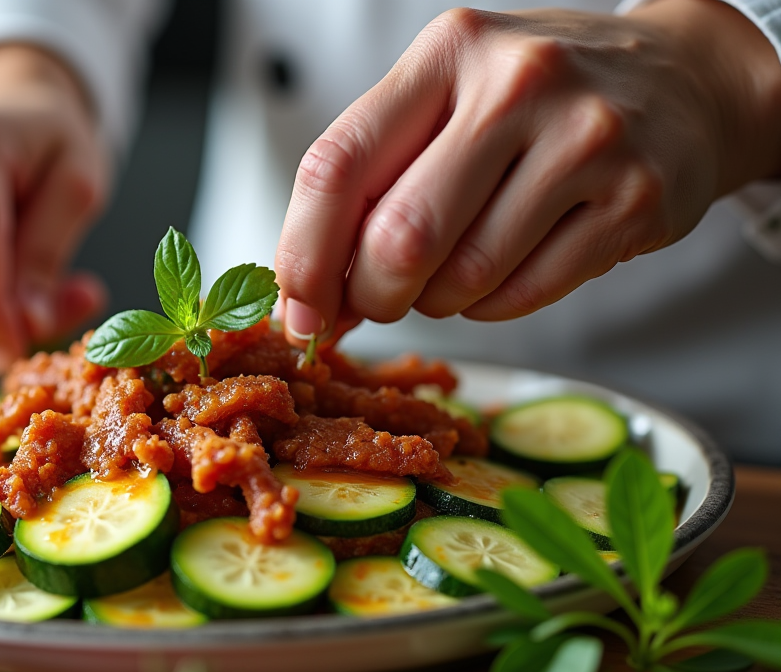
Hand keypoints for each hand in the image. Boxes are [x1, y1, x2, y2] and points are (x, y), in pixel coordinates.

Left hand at [276, 0, 780, 345]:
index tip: (298, 309)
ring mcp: (584, 141)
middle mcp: (517, 84)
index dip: (303, 255)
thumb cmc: (537, 101)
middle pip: (400, 237)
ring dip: (437, 303)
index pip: (337, 165)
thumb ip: (374, 178)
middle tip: (378, 302)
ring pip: (463, 277)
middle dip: (373, 296)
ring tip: (452, 274)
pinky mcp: (635, 200)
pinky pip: (525, 295)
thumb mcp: (450, 98)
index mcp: (447, 54)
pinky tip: (503, 274)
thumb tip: (310, 293)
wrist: (681, 80)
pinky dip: (493, 307)